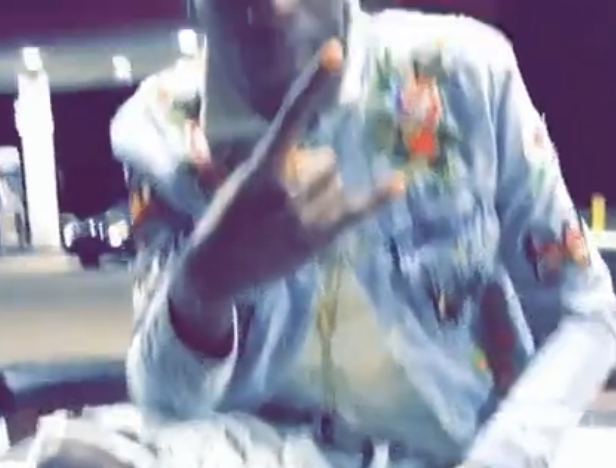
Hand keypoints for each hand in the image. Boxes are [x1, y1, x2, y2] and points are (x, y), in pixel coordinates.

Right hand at [182, 39, 405, 299]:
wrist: (217, 268)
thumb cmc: (230, 218)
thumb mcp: (245, 181)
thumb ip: (282, 165)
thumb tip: (326, 165)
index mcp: (261, 166)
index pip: (291, 116)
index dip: (313, 83)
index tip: (335, 52)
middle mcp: (284, 188)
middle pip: (327, 160)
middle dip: (314, 171)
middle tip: (285, 198)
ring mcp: (301, 216)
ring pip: (335, 184)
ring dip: (323, 194)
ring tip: (292, 217)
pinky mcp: (314, 240)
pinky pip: (352, 212)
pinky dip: (377, 197)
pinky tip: (399, 183)